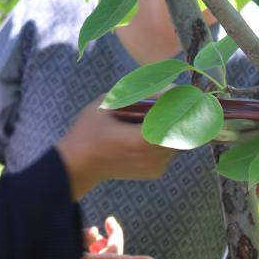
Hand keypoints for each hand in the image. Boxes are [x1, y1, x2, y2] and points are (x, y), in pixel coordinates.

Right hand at [54, 216, 154, 258]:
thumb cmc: (44, 256)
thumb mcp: (61, 241)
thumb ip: (81, 235)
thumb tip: (95, 232)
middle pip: (114, 258)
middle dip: (113, 238)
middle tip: (109, 221)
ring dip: (106, 248)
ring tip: (94, 237)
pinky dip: (100, 258)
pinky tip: (91, 248)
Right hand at [56, 100, 177, 199]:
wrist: (78, 165)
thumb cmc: (88, 131)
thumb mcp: (108, 104)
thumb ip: (140, 94)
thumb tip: (172, 86)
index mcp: (142, 140)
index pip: (176, 118)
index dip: (178, 102)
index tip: (176, 91)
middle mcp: (154, 157)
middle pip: (180, 127)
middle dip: (174, 112)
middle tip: (157, 102)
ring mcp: (156, 167)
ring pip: (177, 137)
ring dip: (168, 124)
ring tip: (143, 117)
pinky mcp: (156, 172)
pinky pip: (170, 148)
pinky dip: (162, 136)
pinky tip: (142, 131)